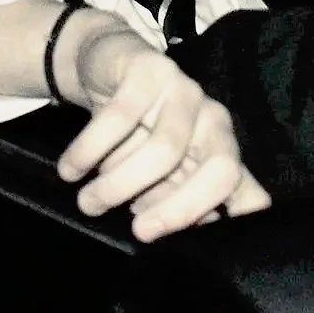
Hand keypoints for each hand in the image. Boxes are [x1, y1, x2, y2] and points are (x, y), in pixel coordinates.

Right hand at [57, 31, 269, 240]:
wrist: (108, 63)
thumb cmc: (137, 127)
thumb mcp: (161, 169)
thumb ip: (176, 198)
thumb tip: (185, 237)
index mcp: (221, 149)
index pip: (242, 188)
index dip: (226, 218)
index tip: (191, 249)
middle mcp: (214, 120)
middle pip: (218, 169)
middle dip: (179, 208)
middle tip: (137, 232)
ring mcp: (186, 91)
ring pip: (164, 150)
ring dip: (120, 184)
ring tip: (88, 202)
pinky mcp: (151, 68)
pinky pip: (120, 118)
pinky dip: (89, 151)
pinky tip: (71, 169)